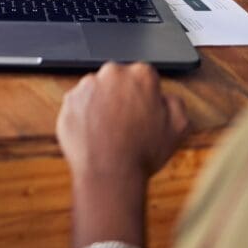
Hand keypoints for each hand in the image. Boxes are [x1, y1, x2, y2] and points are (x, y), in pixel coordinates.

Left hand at [57, 62, 188, 185]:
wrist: (109, 173)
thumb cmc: (143, 151)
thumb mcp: (178, 126)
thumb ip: (174, 102)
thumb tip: (165, 97)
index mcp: (140, 74)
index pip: (143, 77)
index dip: (144, 96)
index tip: (142, 111)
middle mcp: (112, 73)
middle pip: (118, 80)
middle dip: (121, 96)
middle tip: (126, 123)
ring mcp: (86, 86)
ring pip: (96, 91)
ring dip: (101, 105)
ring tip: (109, 132)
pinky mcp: (69, 101)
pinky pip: (79, 105)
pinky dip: (84, 116)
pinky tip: (94, 134)